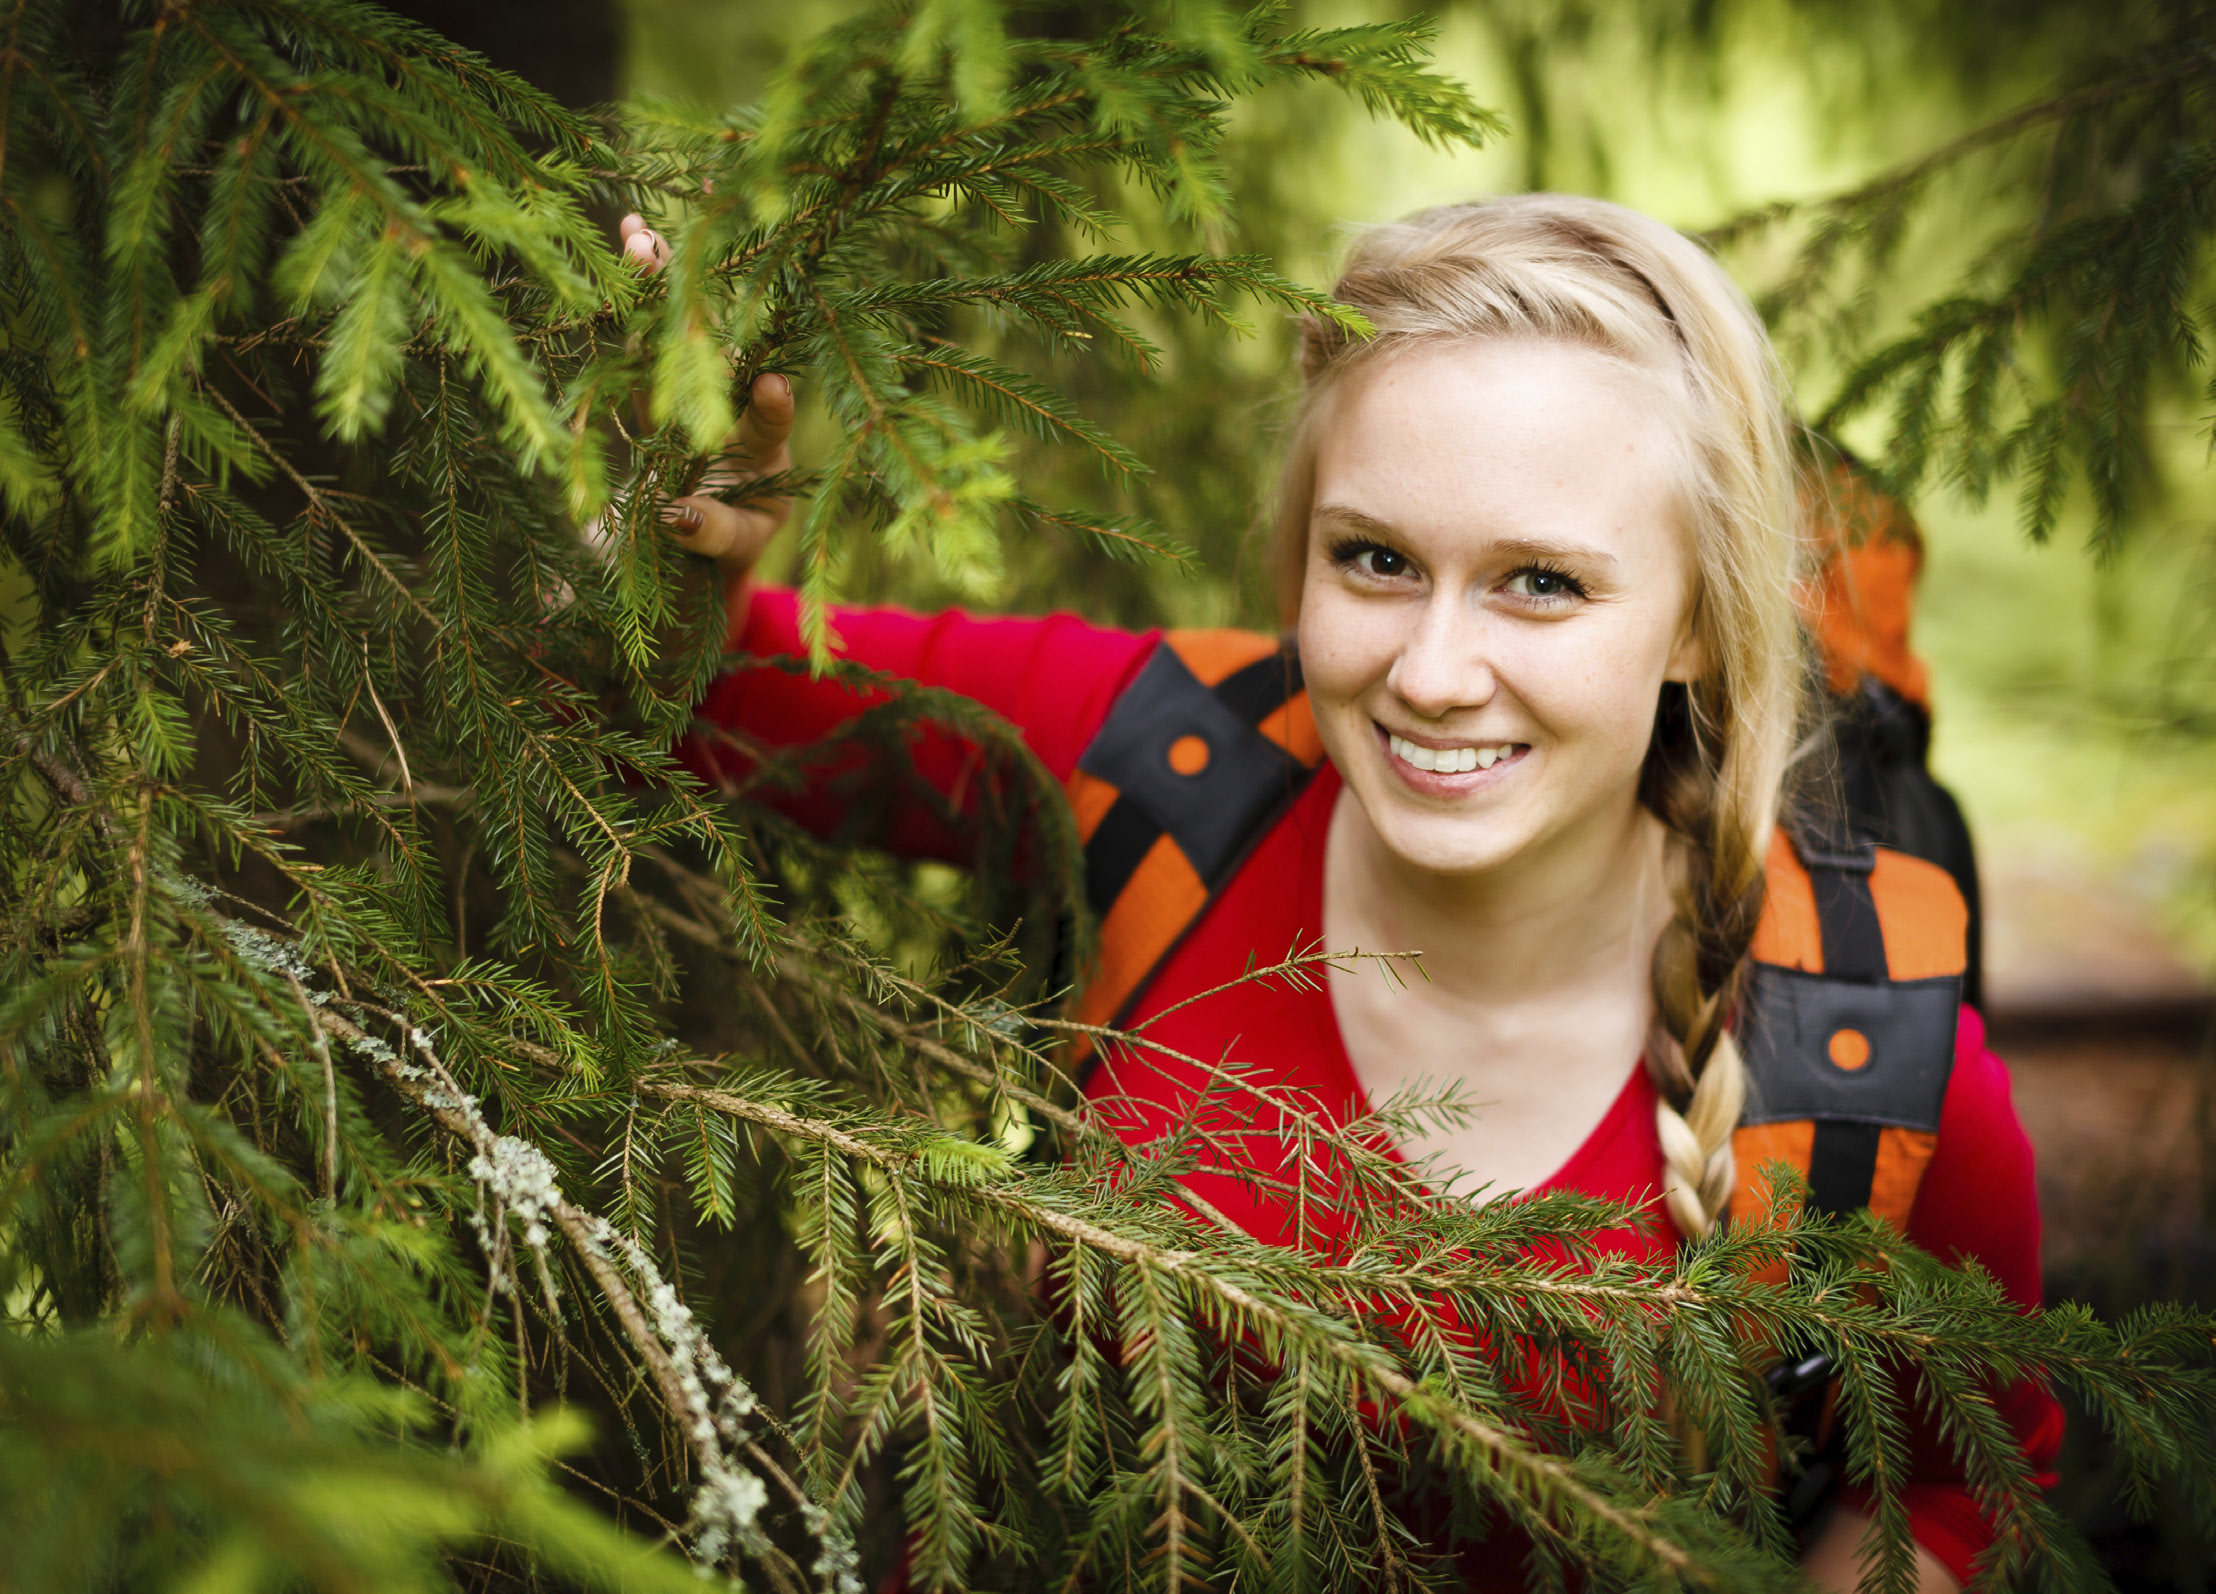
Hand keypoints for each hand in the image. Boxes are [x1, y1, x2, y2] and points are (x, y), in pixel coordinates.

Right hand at [616, 214, 796, 577]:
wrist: (717, 522)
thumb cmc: (734, 532)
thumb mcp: (731, 543)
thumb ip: (711, 530)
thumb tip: (672, 514)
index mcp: (764, 446)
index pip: (768, 424)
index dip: (770, 408)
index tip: (772, 386)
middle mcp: (734, 401)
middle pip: (716, 352)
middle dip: (689, 307)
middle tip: (666, 257)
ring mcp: (697, 382)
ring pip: (679, 329)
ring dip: (658, 280)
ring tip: (638, 231)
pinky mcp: (662, 381)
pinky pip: (647, 336)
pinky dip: (635, 294)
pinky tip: (631, 234)